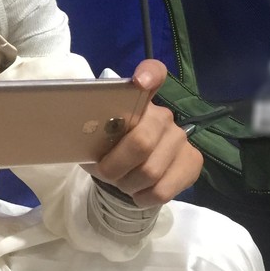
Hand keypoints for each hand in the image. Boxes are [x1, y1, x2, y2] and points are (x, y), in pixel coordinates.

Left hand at [82, 59, 202, 206]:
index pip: (153, 73)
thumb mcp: (95, 136)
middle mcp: (162, 115)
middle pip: (141, 142)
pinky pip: (163, 190)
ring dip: (126, 184)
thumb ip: (92, 131)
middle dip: (115, 167)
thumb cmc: (108, 146)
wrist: (130, 169)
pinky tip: (136, 193)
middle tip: (104, 173)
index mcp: (137, 99)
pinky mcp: (192, 161)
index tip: (140, 82)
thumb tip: (76, 140)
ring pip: (150, 172)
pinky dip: (142, 197)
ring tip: (120, 182)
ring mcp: (180, 138)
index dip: (148, 74)